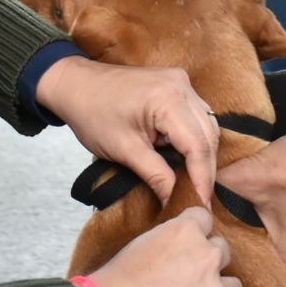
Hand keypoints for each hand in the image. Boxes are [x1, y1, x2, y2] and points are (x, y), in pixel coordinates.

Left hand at [37, 55, 219, 206]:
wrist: (76, 84)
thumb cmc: (93, 113)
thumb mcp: (124, 150)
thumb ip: (156, 176)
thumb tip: (175, 202)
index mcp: (168, 99)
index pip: (198, 145)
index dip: (202, 178)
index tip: (201, 204)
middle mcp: (181, 85)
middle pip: (208, 135)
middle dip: (205, 170)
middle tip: (199, 199)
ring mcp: (181, 82)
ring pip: (207, 125)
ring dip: (203, 154)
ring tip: (194, 183)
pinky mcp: (177, 84)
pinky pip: (197, 115)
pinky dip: (195, 138)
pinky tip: (187, 158)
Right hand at [83, 206, 242, 286]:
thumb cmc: (116, 280)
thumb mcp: (143, 242)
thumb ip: (168, 239)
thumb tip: (175, 246)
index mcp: (186, 230)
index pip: (205, 218)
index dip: (196, 232)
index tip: (188, 244)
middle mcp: (206, 255)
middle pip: (222, 250)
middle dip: (208, 260)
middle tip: (189, 275)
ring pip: (233, 284)